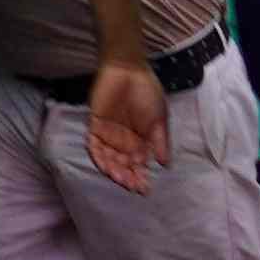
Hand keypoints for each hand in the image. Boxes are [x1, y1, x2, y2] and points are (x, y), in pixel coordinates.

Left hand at [82, 61, 169, 192]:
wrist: (129, 70)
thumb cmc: (147, 92)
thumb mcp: (159, 118)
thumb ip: (160, 141)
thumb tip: (166, 164)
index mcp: (140, 141)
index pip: (139, 164)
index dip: (141, 177)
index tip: (145, 189)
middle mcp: (123, 141)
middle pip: (123, 164)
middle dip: (127, 177)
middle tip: (132, 187)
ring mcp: (108, 134)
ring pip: (108, 158)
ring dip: (114, 170)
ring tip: (121, 179)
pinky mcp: (95, 125)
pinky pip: (94, 145)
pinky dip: (99, 156)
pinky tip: (105, 166)